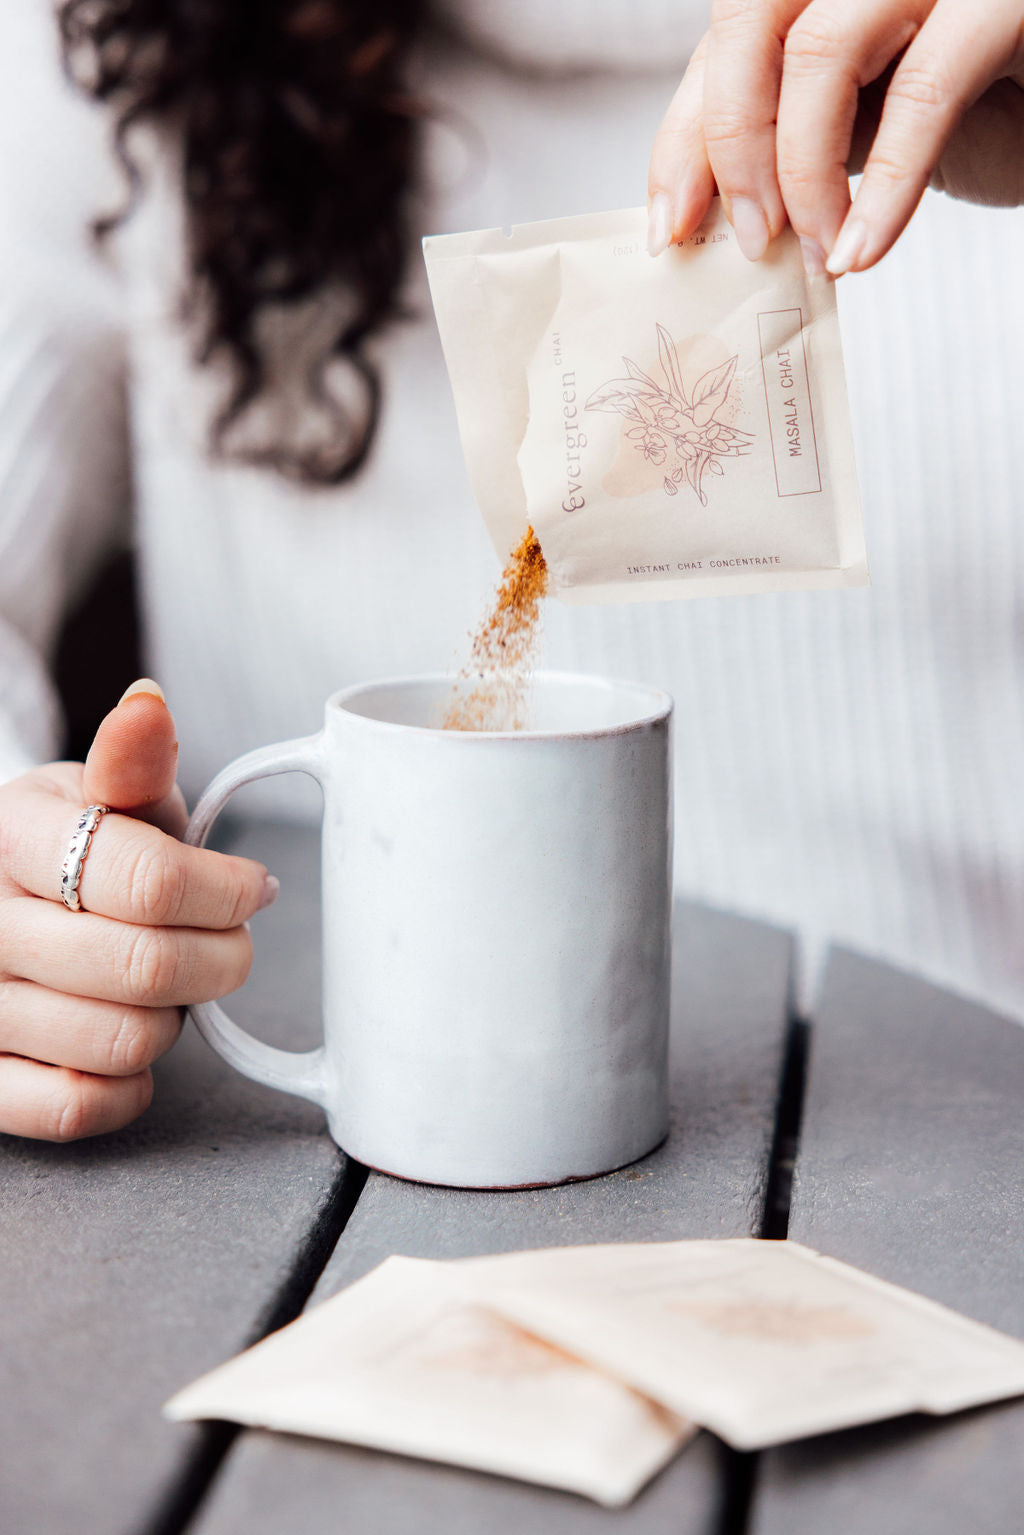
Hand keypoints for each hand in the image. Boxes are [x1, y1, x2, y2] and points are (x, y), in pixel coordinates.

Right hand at [0, 682, 275, 1140]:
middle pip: (146, 966)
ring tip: (166, 987)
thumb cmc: (69, 854)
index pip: (149, 879)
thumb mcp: (99, 797)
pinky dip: (129, 1085)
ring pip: (120, 1041)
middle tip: (230, 944)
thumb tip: (147, 706)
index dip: (227, 891)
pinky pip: (77, 1106)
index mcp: (10, 835)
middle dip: (220, 959)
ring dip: (172, 1021)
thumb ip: (132, 764)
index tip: (254, 888)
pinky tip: (132, 1044)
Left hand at [648, 0, 1023, 272]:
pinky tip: (862, 252)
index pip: (726, 44)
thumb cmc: (977, 114)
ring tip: (821, 254)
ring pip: (823, 50)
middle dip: (732, 145)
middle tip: (750, 240)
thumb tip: (693, 208)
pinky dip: (885, 188)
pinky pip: (923, 93)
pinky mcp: (1003, 4)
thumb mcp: (860, 120)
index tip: (669, 227)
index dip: (685, 138)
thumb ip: (783, 135)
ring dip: (805, 173)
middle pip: (752, 23)